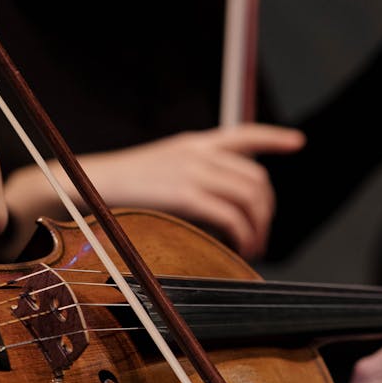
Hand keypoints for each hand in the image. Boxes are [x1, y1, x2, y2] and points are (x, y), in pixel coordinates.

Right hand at [3, 123, 304, 260]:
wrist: (82, 183)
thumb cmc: (115, 189)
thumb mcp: (156, 171)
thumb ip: (185, 178)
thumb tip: (208, 204)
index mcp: (191, 144)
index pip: (243, 134)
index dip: (274, 138)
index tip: (298, 143)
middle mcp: (197, 153)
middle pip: (254, 178)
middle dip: (267, 210)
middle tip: (262, 237)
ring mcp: (191, 171)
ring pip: (248, 197)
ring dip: (258, 227)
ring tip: (253, 248)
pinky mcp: (184, 193)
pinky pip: (230, 215)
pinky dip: (242, 234)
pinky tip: (239, 248)